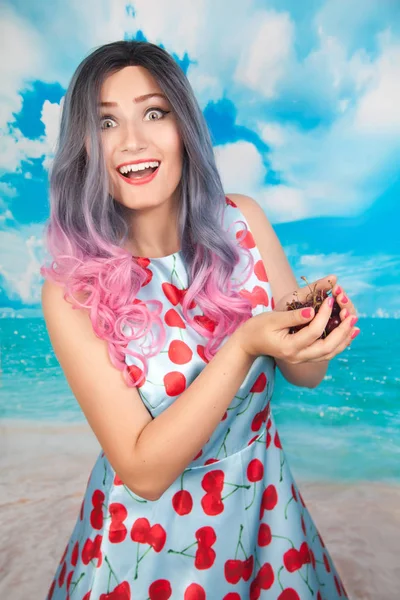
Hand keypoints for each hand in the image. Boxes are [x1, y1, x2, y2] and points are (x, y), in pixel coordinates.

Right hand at [236, 274, 359, 362]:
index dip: (324, 315)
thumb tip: (313, 311)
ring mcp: (302, 359)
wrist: (249, 344)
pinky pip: (326, 353)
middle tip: (353, 314)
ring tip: (355, 325)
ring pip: (330, 353)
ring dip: (344, 339)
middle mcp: (298, 357)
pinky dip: (338, 344)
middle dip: (342, 331)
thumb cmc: (258, 328)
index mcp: (290, 347)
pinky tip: (347, 334)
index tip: (330, 299)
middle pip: (327, 347)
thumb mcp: (273, 318)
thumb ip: (294, 316)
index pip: (314, 332)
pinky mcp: (304, 357)